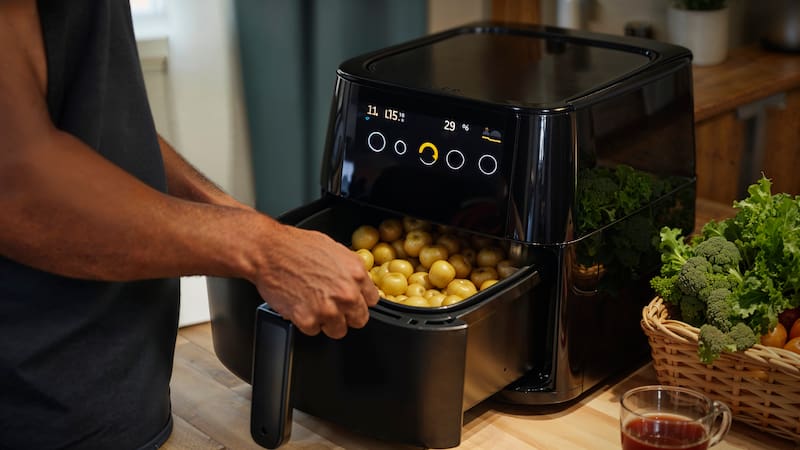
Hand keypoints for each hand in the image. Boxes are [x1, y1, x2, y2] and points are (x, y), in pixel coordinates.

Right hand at [251, 222, 378, 338]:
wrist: (269, 251)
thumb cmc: (297, 246)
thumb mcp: (335, 249)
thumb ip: (350, 270)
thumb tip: (357, 283)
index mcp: (356, 274)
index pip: (372, 301)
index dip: (359, 300)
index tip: (351, 301)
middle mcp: (346, 294)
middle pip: (359, 319)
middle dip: (346, 314)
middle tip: (332, 305)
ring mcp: (328, 309)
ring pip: (338, 330)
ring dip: (327, 322)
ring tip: (313, 304)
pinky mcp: (308, 320)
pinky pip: (314, 331)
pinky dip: (306, 322)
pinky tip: (300, 305)